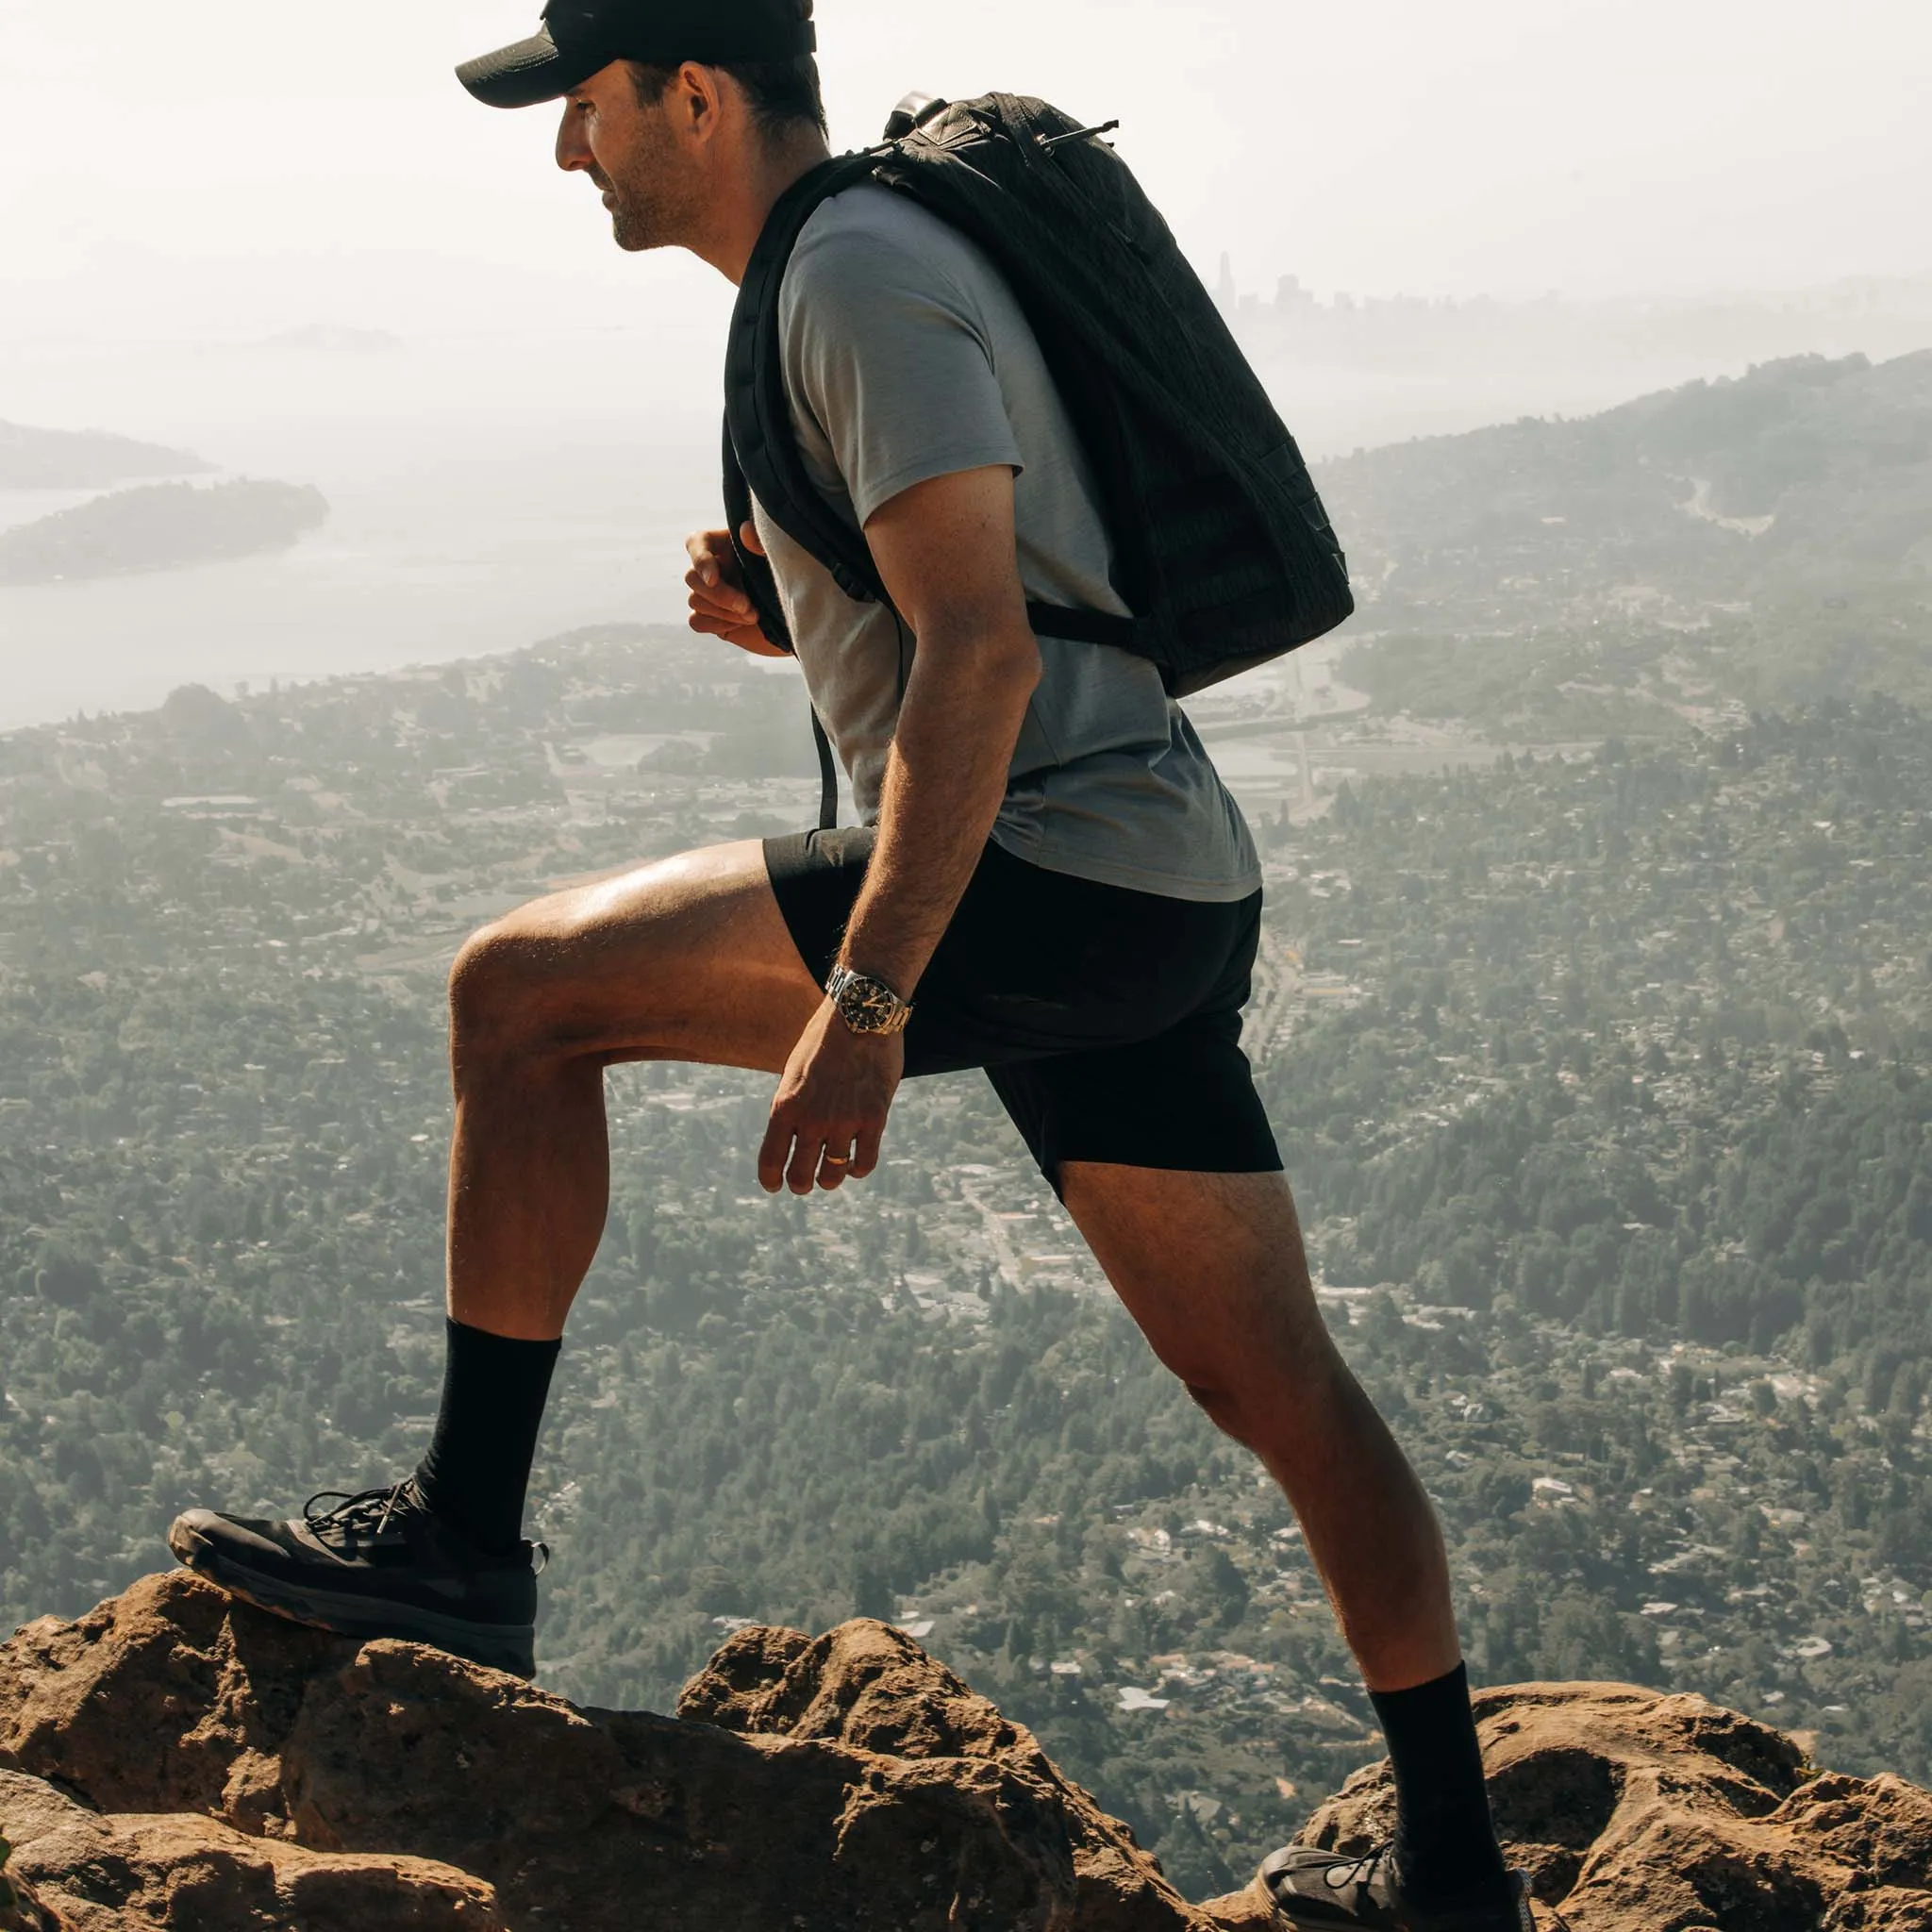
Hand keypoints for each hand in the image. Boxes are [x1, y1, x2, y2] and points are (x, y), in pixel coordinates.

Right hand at [684, 523, 786, 657]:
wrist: (802, 619)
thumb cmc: (794, 581)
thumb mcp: (783, 560)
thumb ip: (763, 544)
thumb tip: (745, 529)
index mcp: (726, 545)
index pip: (696, 542)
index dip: (700, 559)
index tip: (714, 578)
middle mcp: (715, 568)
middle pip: (692, 577)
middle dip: (719, 595)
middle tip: (748, 606)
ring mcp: (711, 594)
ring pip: (695, 600)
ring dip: (723, 611)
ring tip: (753, 615)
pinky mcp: (712, 618)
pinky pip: (697, 621)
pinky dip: (717, 624)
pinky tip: (740, 625)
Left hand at [759, 998, 903, 1195]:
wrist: (860, 1014)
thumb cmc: (824, 1040)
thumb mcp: (794, 1072)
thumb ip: (791, 1106)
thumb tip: (792, 1138)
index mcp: (785, 1105)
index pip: (771, 1161)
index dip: (771, 1180)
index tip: (774, 1185)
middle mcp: (812, 1119)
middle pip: (801, 1176)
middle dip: (800, 1184)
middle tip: (804, 1183)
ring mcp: (845, 1121)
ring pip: (833, 1175)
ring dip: (829, 1179)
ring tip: (831, 1173)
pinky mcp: (874, 1118)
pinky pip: (865, 1162)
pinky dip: (857, 1169)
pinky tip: (853, 1163)